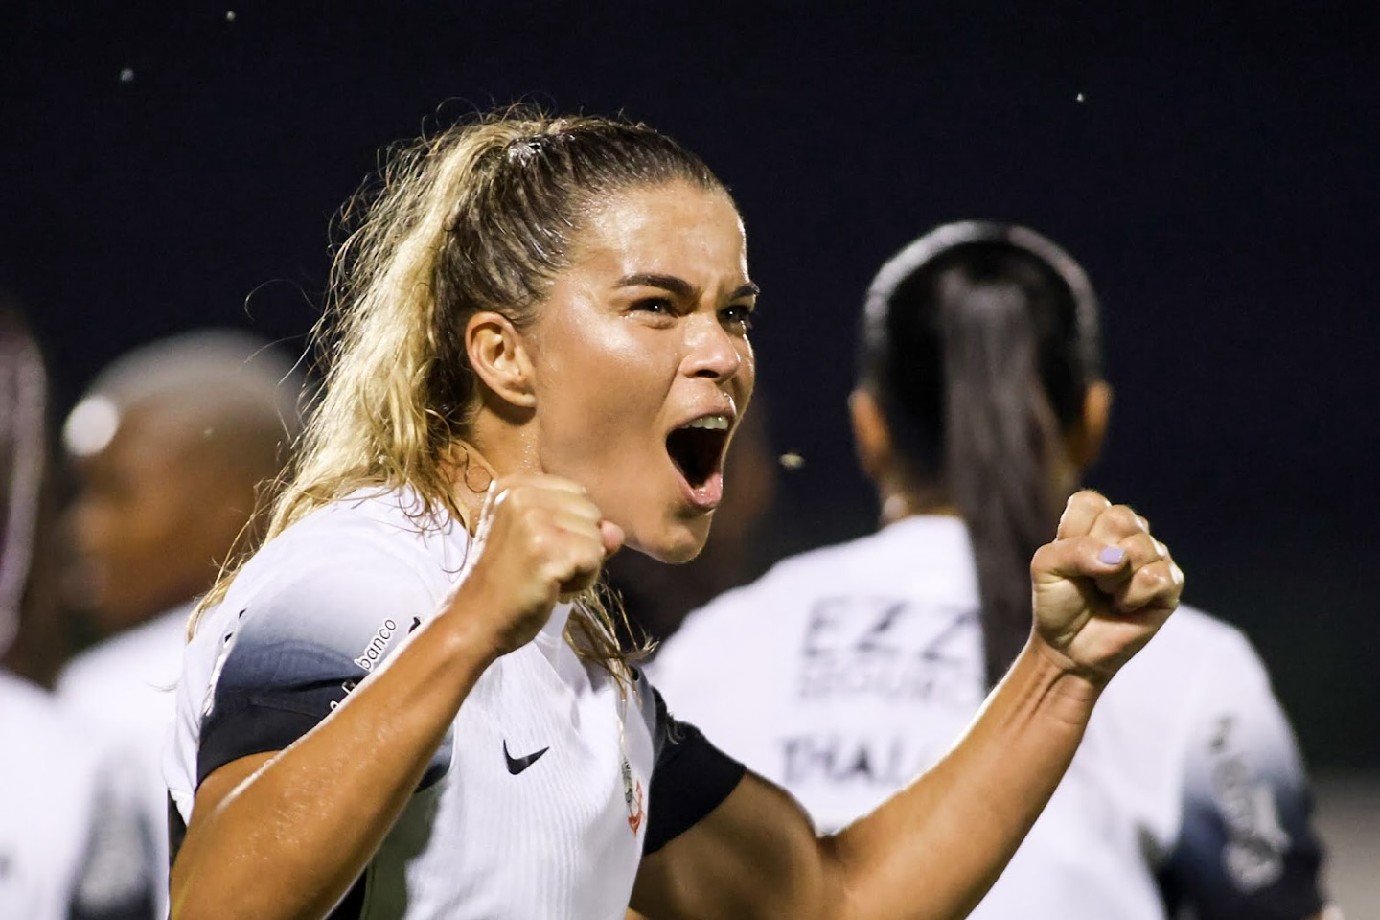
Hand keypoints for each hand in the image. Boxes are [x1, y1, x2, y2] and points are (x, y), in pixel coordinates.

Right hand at [445, 473, 623, 656]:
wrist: (475, 620)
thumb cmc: (507, 582)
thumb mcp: (540, 541)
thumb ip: (582, 528)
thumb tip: (616, 531)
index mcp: (515, 485)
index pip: (578, 494)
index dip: (570, 527)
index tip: (536, 548)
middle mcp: (522, 495)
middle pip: (591, 511)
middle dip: (578, 544)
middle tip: (540, 565)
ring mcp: (534, 521)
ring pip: (597, 536)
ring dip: (581, 565)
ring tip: (545, 577)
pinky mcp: (548, 549)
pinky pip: (595, 558)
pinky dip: (583, 580)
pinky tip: (552, 588)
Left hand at [1029, 490, 1183, 683]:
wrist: (1069, 647)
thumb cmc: (1057, 602)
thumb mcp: (1046, 567)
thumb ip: (1074, 549)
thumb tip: (1120, 558)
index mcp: (1095, 519)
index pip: (1091, 502)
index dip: (1073, 534)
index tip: (1067, 561)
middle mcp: (1128, 531)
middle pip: (1121, 518)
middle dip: (1096, 556)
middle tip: (1090, 580)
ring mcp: (1152, 554)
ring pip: (1140, 547)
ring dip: (1113, 581)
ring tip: (1106, 594)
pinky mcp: (1170, 583)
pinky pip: (1157, 576)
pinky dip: (1133, 597)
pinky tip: (1125, 606)